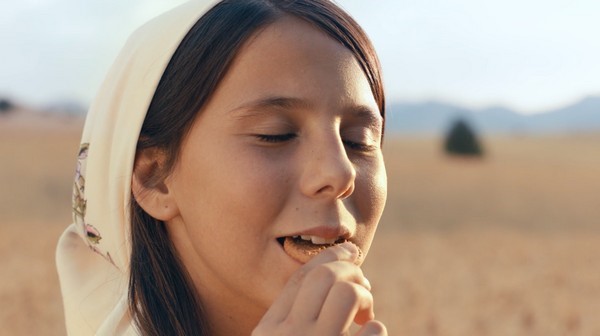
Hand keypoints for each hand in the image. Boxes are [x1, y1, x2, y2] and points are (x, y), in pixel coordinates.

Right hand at [252, 242, 386, 335]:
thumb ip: (295, 318)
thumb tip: (339, 276)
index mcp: (268, 330)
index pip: (299, 278)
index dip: (328, 257)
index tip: (350, 251)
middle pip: (324, 276)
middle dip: (350, 271)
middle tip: (363, 287)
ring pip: (347, 293)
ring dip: (364, 297)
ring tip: (366, 316)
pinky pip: (374, 330)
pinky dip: (377, 329)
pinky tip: (371, 334)